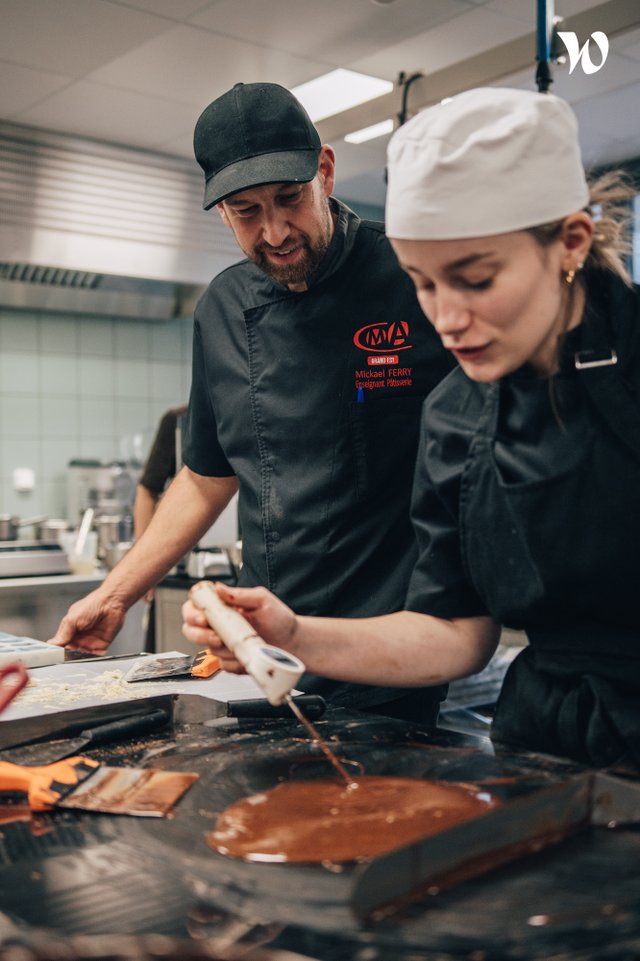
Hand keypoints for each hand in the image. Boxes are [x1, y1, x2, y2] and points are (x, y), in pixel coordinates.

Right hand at [48, 589, 127, 653]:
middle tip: (68, 657)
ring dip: (81, 657)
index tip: (56, 656)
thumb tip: (51, 644)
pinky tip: (90, 655)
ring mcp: (91, 641)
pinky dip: (93, 657)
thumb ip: (63, 634)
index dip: (59, 651)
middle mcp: (80, 636)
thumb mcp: (72, 619)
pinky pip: (96, 655)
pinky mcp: (102, 644)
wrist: (111, 602)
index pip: (62, 644)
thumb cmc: (92, 605)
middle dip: (69, 656)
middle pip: (71, 652)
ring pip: (83, 655)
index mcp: (70, 629)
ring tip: (79, 655)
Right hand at [182, 583, 297, 673]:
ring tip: (242, 643)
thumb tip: (219, 588)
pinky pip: (223, 665)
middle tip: (218, 636)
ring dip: (224, 649)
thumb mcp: (262, 600)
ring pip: (208, 650)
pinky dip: (235, 662)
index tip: (203, 618)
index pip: (194, 607)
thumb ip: (240, 594)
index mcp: (222, 607)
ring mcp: (223, 644)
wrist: (292, 641)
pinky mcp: (230, 660)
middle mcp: (218, 625)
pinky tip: (246, 654)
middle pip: (190, 631)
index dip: (192, 613)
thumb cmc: (278, 619)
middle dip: (201, 635)